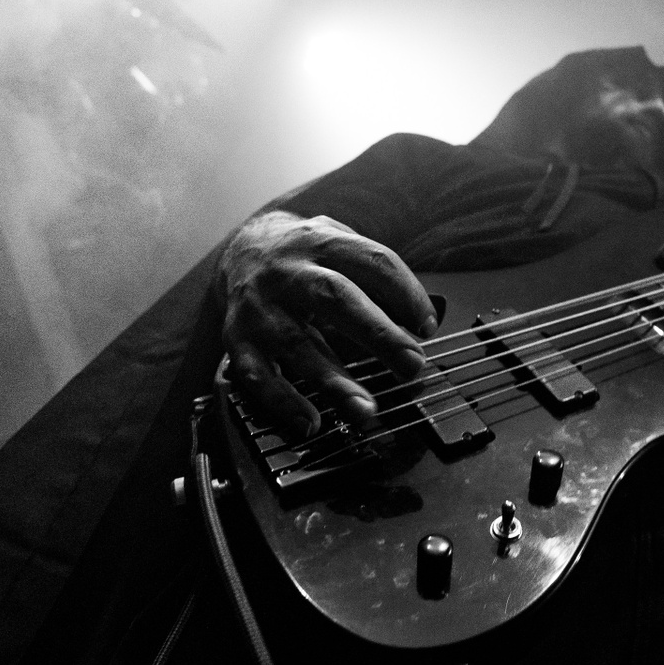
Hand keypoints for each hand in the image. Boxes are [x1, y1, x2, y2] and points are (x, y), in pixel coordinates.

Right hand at [219, 211, 438, 436]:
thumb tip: (421, 328)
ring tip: (367, 409)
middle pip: (335, 299)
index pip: (372, 262)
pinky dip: (284, 401)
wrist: (243, 248)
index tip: (427, 327)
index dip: (406, 293)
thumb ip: (378, 280)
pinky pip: (257, 375)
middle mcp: (287, 271)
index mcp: (323, 242)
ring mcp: (258, 306)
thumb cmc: (308, 258)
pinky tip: (311, 422)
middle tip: (412, 366)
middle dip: (378, 335)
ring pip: (297, 343)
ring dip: (334, 380)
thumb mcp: (341, 246)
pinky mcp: (235, 338)